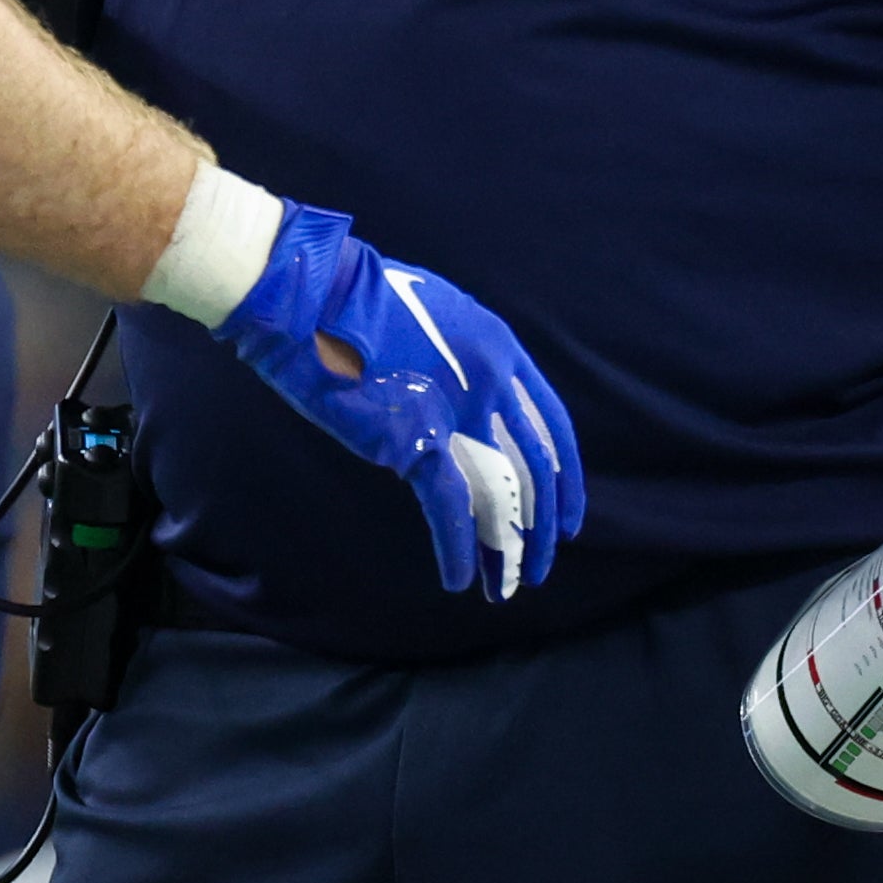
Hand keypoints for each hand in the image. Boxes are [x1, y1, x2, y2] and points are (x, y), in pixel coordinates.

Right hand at [209, 203, 584, 599]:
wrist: (315, 298)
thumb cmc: (361, 302)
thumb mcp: (438, 315)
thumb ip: (465, 358)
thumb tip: (475, 404)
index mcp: (500, 348)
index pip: (552, 427)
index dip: (566, 479)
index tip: (567, 518)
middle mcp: (490, 381)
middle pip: (536, 471)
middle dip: (543, 526)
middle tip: (539, 566)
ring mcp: (456, 412)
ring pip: (502, 497)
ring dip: (508, 550)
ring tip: (506, 584)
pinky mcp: (414, 440)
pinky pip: (449, 509)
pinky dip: (456, 549)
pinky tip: (456, 577)